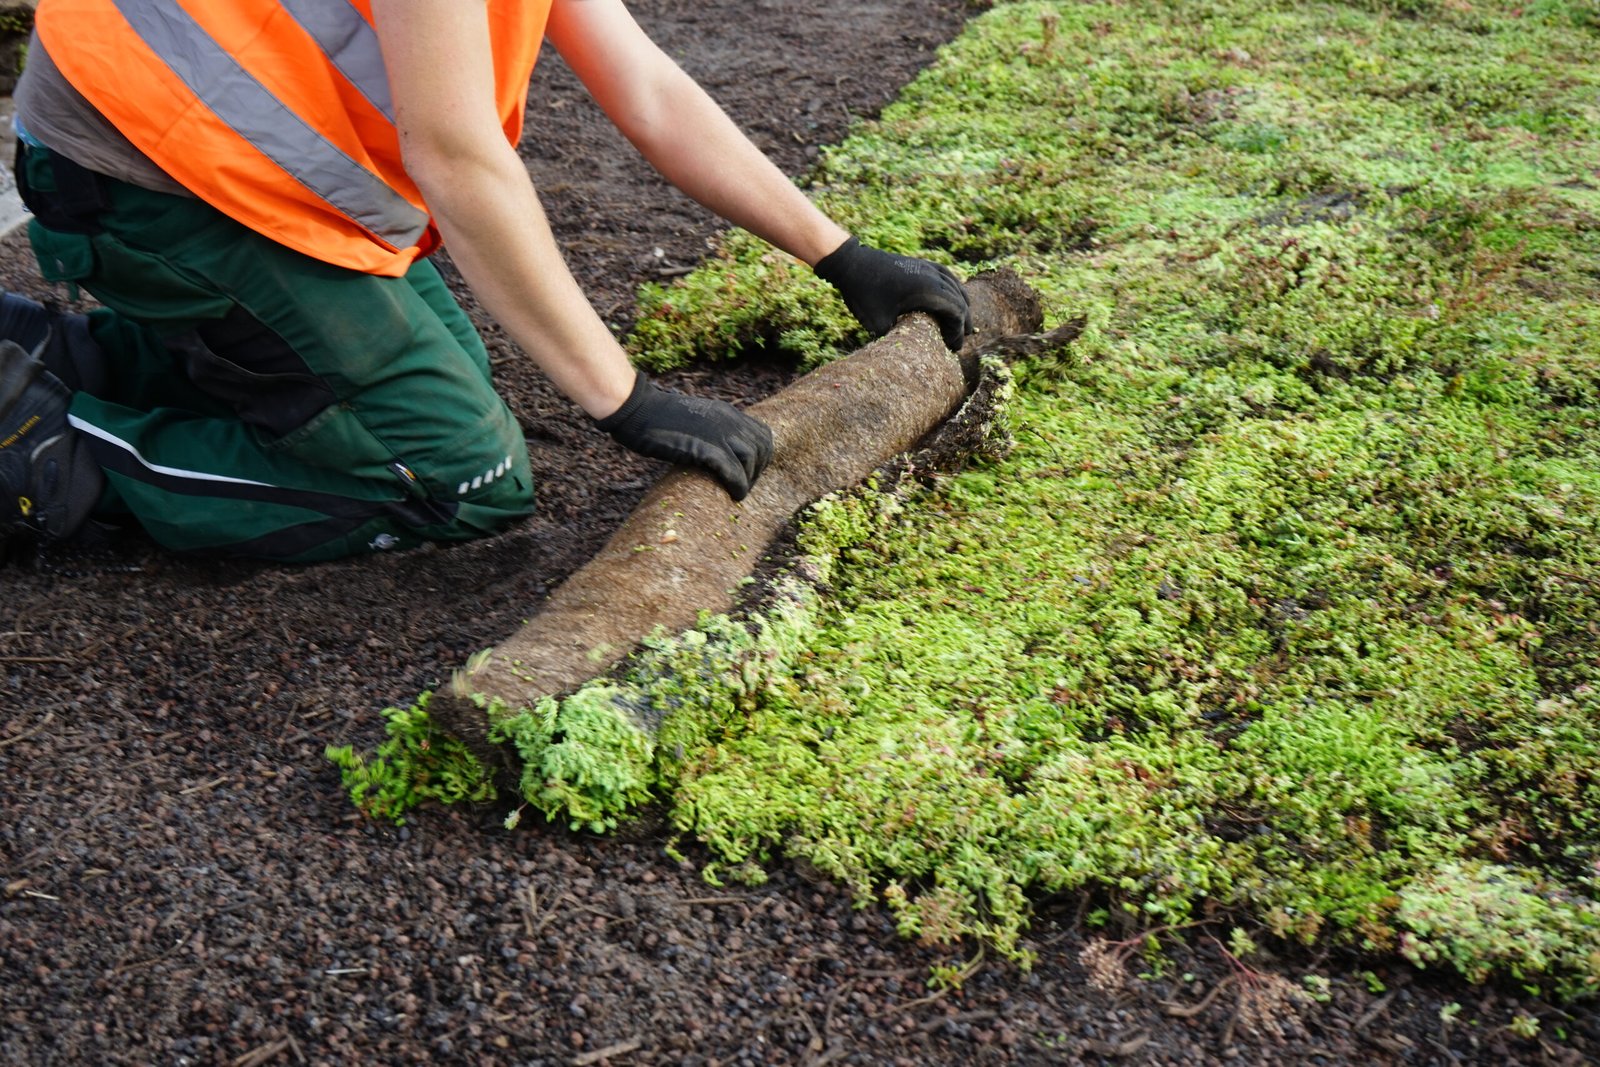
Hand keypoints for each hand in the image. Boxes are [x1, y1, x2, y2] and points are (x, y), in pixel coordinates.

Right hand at [595, 373, 773, 500]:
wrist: (638, 410)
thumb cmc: (658, 419)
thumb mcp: (696, 419)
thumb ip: (712, 431)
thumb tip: (718, 454)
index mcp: (727, 412)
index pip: (763, 434)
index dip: (761, 455)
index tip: (750, 470)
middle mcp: (729, 420)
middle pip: (762, 448)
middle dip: (757, 470)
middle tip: (743, 485)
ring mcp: (720, 433)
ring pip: (752, 460)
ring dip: (748, 480)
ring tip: (737, 492)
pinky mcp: (707, 449)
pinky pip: (734, 472)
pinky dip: (738, 486)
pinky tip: (734, 495)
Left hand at [813, 237, 973, 350]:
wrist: (851, 263)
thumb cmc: (863, 294)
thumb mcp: (878, 324)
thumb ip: (895, 339)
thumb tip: (905, 355)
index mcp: (928, 291)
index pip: (955, 313)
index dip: (957, 333)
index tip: (953, 349)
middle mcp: (932, 277)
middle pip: (960, 300)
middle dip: (962, 322)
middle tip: (960, 341)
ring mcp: (927, 267)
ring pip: (955, 286)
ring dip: (961, 304)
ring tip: (962, 321)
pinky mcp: (920, 263)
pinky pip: (946, 275)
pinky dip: (953, 288)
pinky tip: (952, 297)